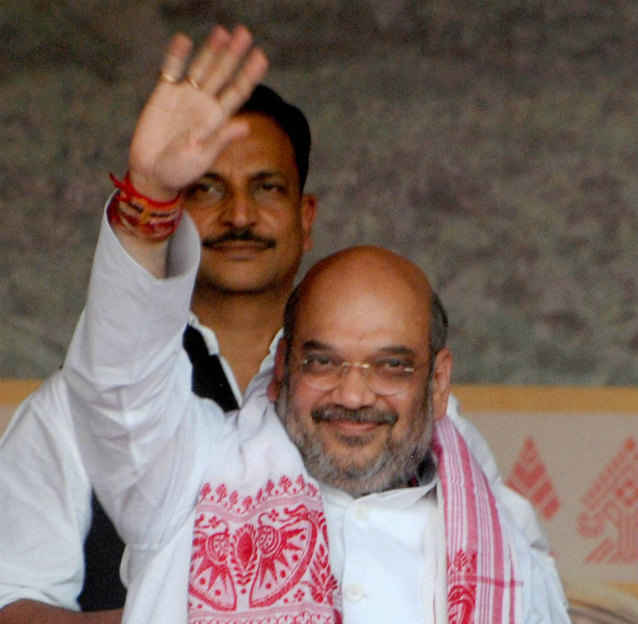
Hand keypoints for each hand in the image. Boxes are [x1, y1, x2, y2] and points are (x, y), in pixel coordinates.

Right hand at [128, 25, 267, 200]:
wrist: (152, 173)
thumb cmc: (181, 171)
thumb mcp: (203, 157)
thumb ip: (221, 139)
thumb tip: (246, 125)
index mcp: (218, 119)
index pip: (238, 92)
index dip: (249, 75)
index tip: (261, 56)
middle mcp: (205, 105)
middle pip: (222, 74)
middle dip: (233, 54)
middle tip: (245, 33)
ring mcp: (185, 98)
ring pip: (201, 68)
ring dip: (211, 50)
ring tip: (222, 32)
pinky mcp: (163, 95)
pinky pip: (171, 71)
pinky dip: (176, 56)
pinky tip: (183, 40)